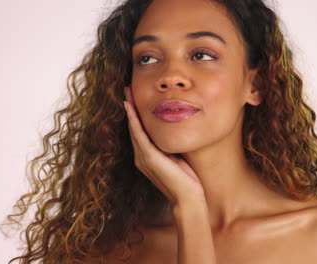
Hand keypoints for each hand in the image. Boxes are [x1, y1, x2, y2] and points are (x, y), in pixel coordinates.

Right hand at [123, 86, 204, 205]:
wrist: (188, 199)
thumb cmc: (187, 181)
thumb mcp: (179, 158)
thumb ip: (173, 146)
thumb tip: (179, 131)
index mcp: (148, 157)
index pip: (140, 131)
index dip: (137, 114)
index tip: (135, 98)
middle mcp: (141, 157)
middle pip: (133, 127)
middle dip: (131, 108)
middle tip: (128, 89)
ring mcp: (143, 157)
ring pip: (133, 128)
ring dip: (130, 109)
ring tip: (127, 93)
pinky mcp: (148, 158)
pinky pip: (138, 134)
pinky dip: (133, 120)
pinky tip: (130, 107)